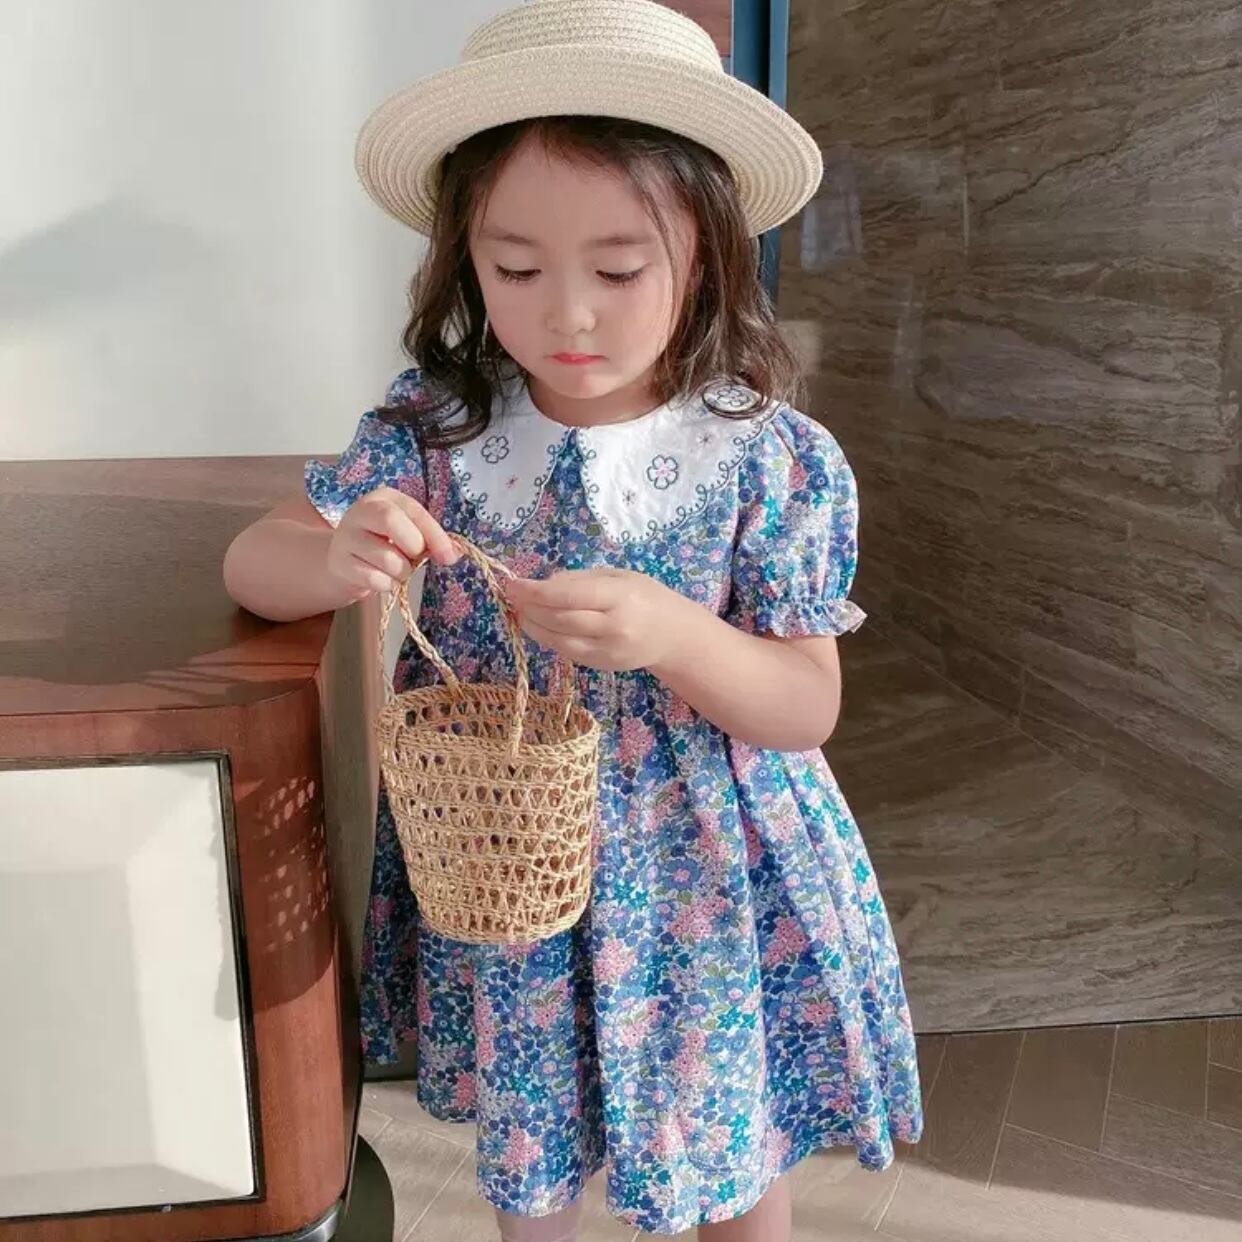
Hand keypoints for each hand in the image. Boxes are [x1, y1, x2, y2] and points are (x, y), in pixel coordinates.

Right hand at [326, 487, 458, 596]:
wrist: (342, 561)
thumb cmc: (383, 544)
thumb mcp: (406, 533)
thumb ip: (429, 539)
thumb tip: (454, 553)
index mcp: (383, 498)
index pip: (413, 511)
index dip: (435, 534)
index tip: (449, 556)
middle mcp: (361, 511)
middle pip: (390, 520)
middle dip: (412, 547)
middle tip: (414, 559)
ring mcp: (346, 537)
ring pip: (385, 557)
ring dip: (401, 572)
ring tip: (397, 570)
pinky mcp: (338, 563)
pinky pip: (373, 579)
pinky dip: (386, 585)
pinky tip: (381, 579)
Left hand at [504, 568, 687, 672]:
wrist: (673, 635)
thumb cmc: (645, 597)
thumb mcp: (617, 576)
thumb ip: (580, 579)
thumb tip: (543, 584)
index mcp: (618, 597)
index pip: (567, 596)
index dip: (534, 591)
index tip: (512, 583)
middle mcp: (612, 627)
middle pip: (559, 619)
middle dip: (529, 607)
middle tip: (512, 595)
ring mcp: (606, 650)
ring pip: (558, 639)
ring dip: (533, 625)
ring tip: (520, 611)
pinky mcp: (600, 665)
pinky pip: (566, 651)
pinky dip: (547, 638)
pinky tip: (538, 626)